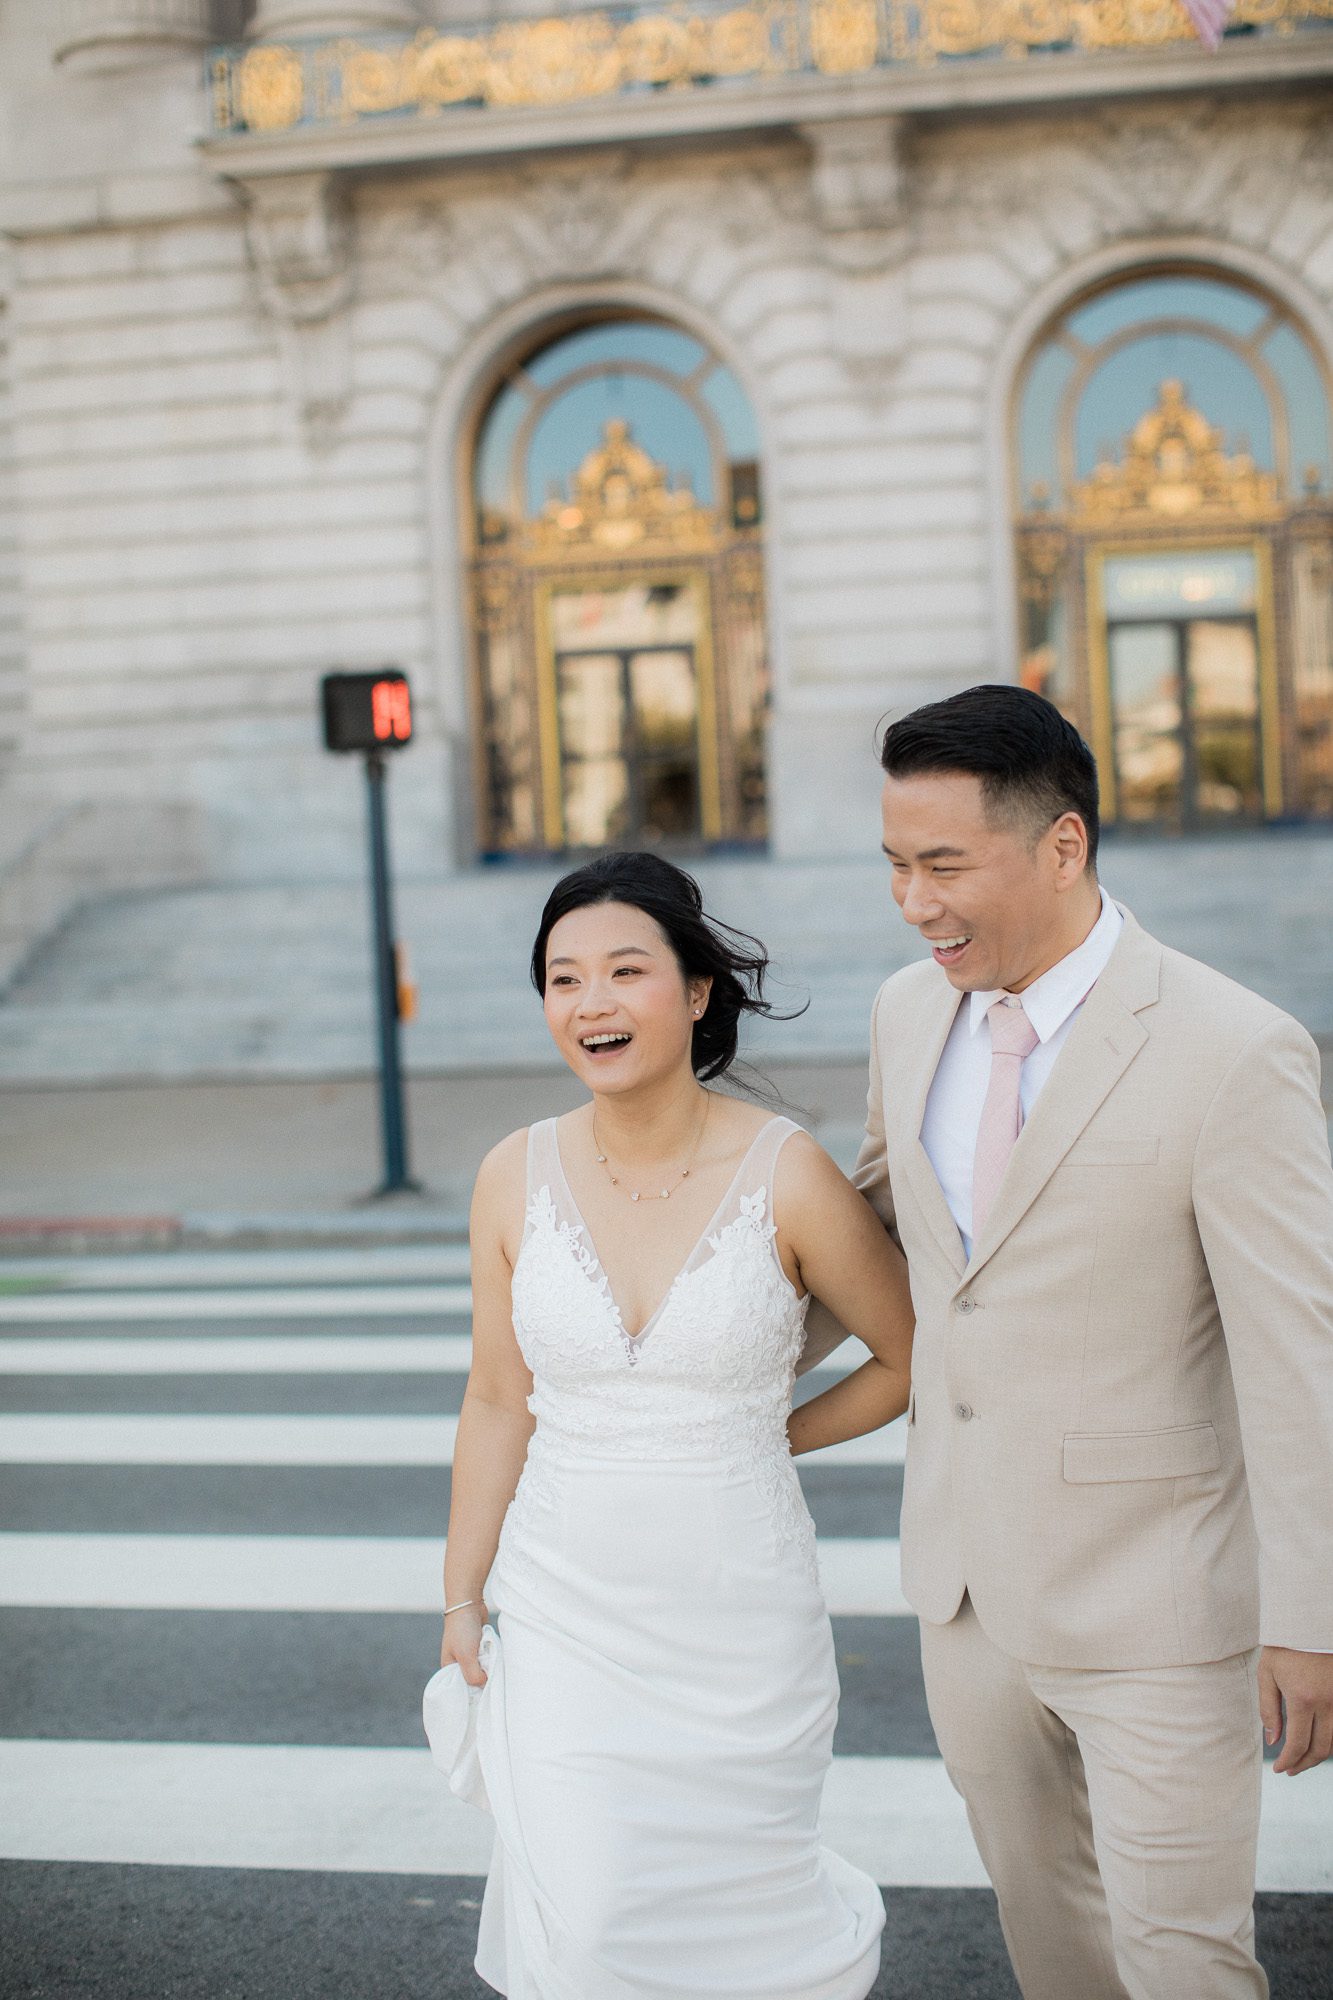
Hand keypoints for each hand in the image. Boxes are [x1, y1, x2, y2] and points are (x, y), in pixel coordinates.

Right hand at [441, 1603, 487, 1686]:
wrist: (468, 1603)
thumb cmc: (462, 1630)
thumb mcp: (466, 1656)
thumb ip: (473, 1675)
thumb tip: (486, 1684)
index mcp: (450, 1669)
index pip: (462, 1689)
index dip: (473, 1692)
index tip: (484, 1693)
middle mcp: (459, 1663)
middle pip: (474, 1679)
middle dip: (483, 1676)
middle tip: (490, 1673)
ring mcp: (470, 1655)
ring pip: (483, 1668)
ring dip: (489, 1665)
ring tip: (492, 1659)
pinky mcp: (479, 1647)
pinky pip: (488, 1658)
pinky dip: (492, 1656)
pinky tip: (495, 1653)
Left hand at [1259, 1647, 1332, 1773]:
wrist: (1309, 1623)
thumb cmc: (1285, 1646)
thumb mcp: (1268, 1673)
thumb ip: (1269, 1709)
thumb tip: (1272, 1741)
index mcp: (1304, 1699)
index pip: (1298, 1744)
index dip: (1287, 1761)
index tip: (1278, 1769)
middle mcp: (1327, 1704)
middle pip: (1320, 1749)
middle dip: (1303, 1764)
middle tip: (1289, 1770)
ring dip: (1318, 1756)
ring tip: (1301, 1760)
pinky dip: (1329, 1740)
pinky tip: (1316, 1742)